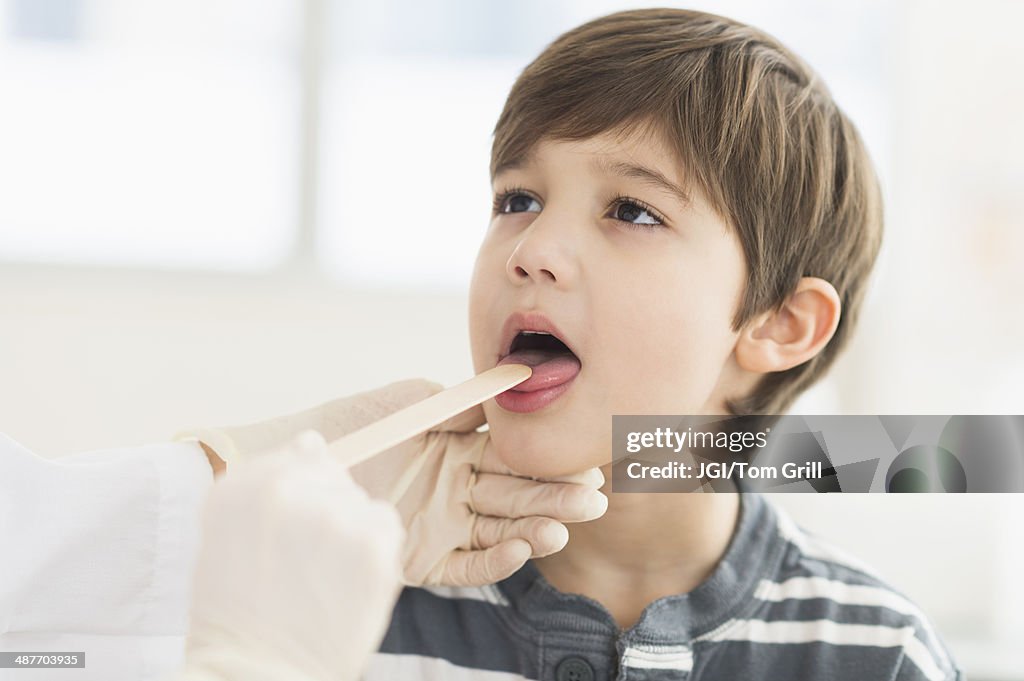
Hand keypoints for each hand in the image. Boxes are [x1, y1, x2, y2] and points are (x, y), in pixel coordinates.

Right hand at [176, 431, 402, 680]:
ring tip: (324, 580)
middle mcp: (285, 489)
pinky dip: (377, 551)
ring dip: (352, 533)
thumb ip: (267, 482)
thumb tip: (314, 441)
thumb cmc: (239, 615)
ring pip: (360, 503)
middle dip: (328, 511)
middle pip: (335, 476)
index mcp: (242, 486)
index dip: (305, 493)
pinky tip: (349, 583)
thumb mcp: (226, 537)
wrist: (256, 674)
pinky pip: (386, 524)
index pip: (302, 454)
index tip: (294, 531)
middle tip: (306, 564)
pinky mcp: (372, 540)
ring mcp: (332, 512)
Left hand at [179, 379, 607, 586]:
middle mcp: (459, 488)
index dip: (550, 460)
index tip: (585, 460)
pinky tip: (520, 549)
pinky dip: (494, 559)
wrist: (294, 470)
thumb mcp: (405, 404)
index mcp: (460, 449)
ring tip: (563, 527)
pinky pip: (466, 563)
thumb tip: (504, 397)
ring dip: (535, 529)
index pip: (517, 456)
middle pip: (517, 494)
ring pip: (500, 530)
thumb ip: (455, 405)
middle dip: (556, 497)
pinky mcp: (423, 558)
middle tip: (594, 499)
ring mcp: (443, 524)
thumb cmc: (348, 425)